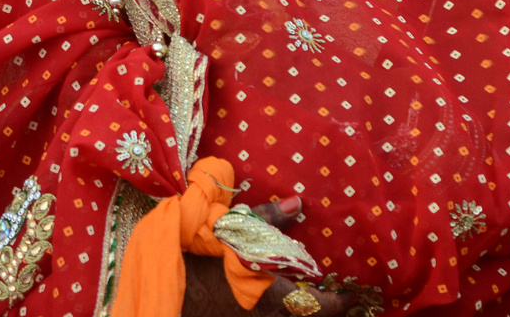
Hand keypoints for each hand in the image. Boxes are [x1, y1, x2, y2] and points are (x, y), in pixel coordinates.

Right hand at [181, 197, 348, 316]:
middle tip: (331, 297)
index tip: (351, 296)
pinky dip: (275, 311)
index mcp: (270, 297)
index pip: (318, 308)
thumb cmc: (195, 255)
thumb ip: (266, 221)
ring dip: (296, 311)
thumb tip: (298, 204)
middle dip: (319, 311)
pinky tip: (269, 296)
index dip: (338, 303)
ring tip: (304, 297)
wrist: (158, 285)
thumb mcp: (230, 232)